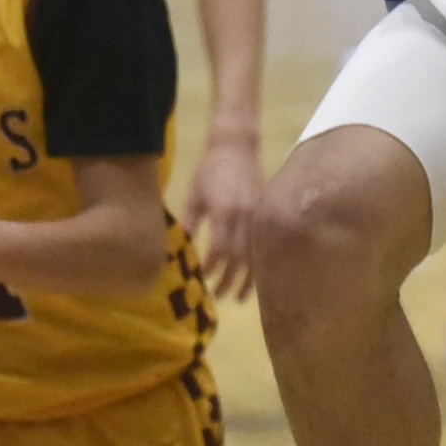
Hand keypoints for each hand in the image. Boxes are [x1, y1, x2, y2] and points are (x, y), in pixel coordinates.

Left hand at [181, 134, 261, 299]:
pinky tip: (253, 278)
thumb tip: (179, 250)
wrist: (236, 146)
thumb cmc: (210, 169)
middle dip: (228, 280)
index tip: (203, 279)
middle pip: (239, 257)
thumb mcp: (194, 195)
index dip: (212, 267)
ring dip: (247, 280)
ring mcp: (258, 215)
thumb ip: (190, 223)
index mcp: (223, 211)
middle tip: (217, 296)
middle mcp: (244, 216)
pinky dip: (258, 265)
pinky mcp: (266, 213)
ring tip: (238, 298)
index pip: (219, 248)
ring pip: (256, 255)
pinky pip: (263, 246)